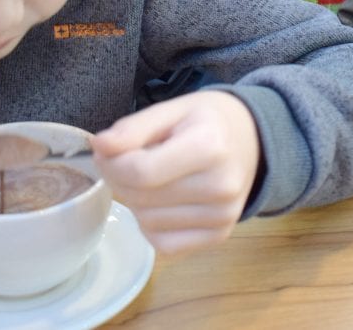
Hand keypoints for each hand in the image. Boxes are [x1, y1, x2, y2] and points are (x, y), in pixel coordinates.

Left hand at [91, 90, 261, 256]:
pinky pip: (164, 244)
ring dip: (136, 202)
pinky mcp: (220, 236)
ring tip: (151, 179)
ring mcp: (223, 216)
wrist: (254, 140)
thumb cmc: (208, 121)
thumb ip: (134, 128)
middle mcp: (220, 186)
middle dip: (120, 180)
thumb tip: (99, 147)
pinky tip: (163, 202)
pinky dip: (152, 226)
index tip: (108, 151)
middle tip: (126, 161)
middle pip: (141, 198)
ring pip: (148, 222)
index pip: (140, 171)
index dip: (111, 164)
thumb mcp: (172, 109)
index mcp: (209, 146)